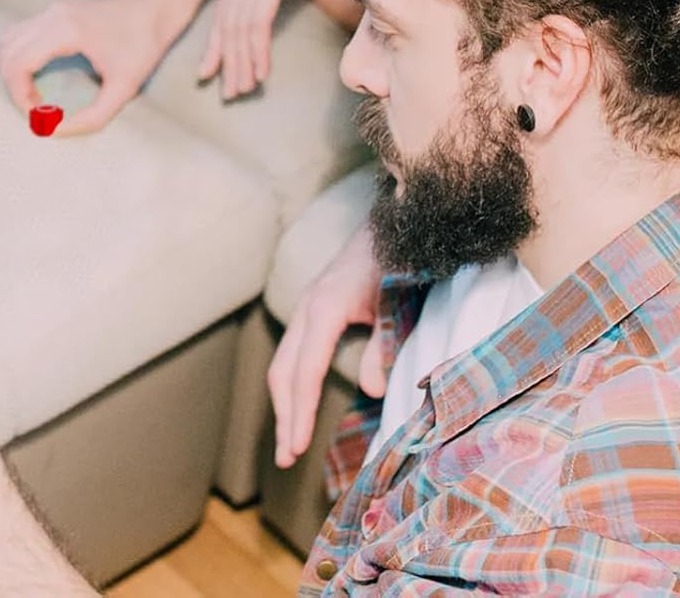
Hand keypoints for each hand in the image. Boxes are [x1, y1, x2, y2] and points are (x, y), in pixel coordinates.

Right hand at [0, 0, 186, 136]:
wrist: (155, 8)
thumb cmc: (143, 45)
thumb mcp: (124, 88)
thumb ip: (93, 117)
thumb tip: (57, 131)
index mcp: (65, 30)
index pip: (18, 64)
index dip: (19, 96)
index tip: (38, 117)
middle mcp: (52, 15)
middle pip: (7, 53)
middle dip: (13, 87)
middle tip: (36, 110)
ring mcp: (51, 10)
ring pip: (8, 41)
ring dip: (13, 72)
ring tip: (34, 95)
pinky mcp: (54, 12)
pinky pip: (19, 34)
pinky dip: (18, 58)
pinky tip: (38, 77)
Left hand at [199, 0, 355, 98]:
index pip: (226, 9)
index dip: (218, 41)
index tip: (213, 68)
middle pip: (226, 24)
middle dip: (226, 61)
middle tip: (227, 92)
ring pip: (239, 28)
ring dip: (241, 63)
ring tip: (243, 90)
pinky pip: (257, 21)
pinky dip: (256, 49)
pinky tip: (260, 71)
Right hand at [267, 221, 384, 468]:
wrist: (393, 222)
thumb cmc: (397, 261)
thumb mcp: (396, 308)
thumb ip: (383, 348)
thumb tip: (372, 391)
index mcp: (323, 309)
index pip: (303, 371)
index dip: (298, 413)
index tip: (296, 448)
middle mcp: (307, 308)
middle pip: (283, 369)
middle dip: (283, 415)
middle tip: (287, 457)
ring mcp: (307, 306)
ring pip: (283, 360)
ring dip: (284, 401)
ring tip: (290, 438)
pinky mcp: (315, 308)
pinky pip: (294, 350)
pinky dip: (292, 381)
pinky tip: (299, 401)